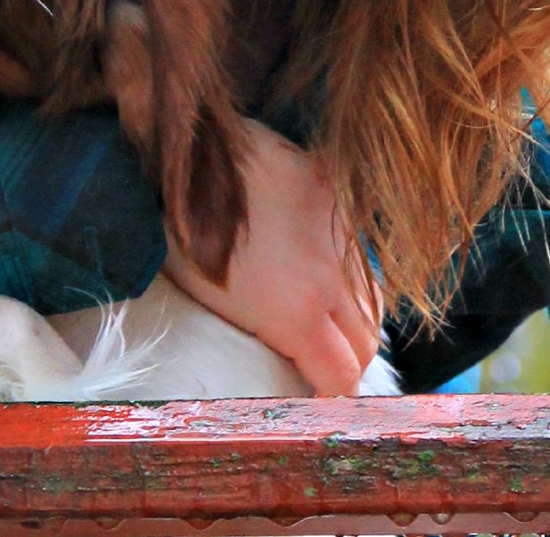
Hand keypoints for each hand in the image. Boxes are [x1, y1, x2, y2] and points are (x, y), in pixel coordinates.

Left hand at [159, 115, 382, 394]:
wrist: (184, 152)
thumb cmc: (178, 234)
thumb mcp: (216, 303)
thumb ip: (267, 332)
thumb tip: (291, 355)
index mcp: (296, 314)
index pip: (344, 375)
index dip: (335, 394)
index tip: (321, 396)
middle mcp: (329, 277)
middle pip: (368, 338)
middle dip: (352, 359)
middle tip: (327, 363)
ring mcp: (337, 228)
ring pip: (371, 292)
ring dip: (356, 314)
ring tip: (329, 318)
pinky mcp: (333, 189)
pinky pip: (356, 243)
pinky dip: (347, 265)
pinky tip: (321, 264)